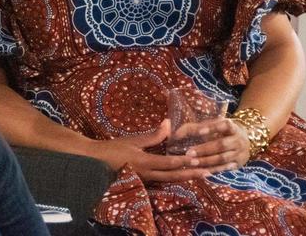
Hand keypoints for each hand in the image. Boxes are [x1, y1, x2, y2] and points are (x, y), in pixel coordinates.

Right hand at [90, 119, 215, 181]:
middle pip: (174, 176)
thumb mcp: (133, 140)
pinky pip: (163, 182)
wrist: (97, 161)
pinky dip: (175, 179)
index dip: (185, 161)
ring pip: (170, 181)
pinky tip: (183, 176)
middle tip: (208, 172)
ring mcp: (146, 181)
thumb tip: (169, 124)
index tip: (198, 159)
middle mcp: (148, 175)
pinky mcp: (144, 182)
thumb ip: (153, 135)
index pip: (169, 163)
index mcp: (145, 162)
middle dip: (192, 174)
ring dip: (186, 178)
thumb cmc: (114, 148)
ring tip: (200, 175)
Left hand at [183, 117, 251, 170]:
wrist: (245, 140)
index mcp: (231, 126)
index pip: (224, 125)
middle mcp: (238, 139)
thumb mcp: (212, 125)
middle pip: (221, 144)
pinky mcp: (239, 164)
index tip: (199, 131)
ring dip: (207, 161)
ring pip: (223, 158)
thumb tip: (175, 134)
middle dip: (204, 149)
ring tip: (193, 163)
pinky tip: (203, 171)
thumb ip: (193, 128)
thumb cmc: (221, 131)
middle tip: (188, 153)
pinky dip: (214, 170)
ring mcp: (240, 153)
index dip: (212, 128)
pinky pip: (226, 168)